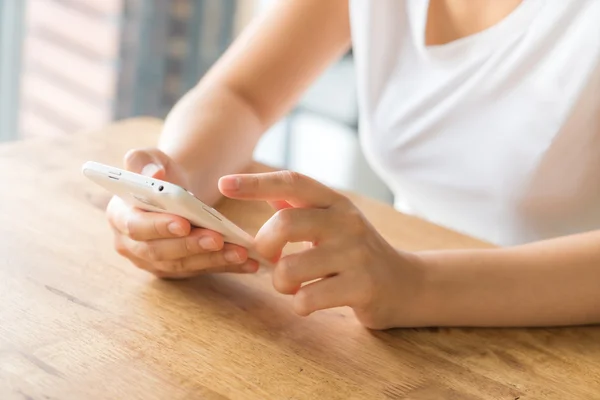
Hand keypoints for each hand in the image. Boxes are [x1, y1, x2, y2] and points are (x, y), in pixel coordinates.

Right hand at [106, 148, 258, 278]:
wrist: (174, 191)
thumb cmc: (160, 172)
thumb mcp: (149, 158)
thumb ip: (144, 161)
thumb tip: (154, 174)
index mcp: (119, 216)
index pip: (136, 226)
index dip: (159, 227)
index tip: (184, 223)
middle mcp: (131, 245)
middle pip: (161, 252)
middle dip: (191, 246)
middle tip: (218, 239)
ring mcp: (153, 262)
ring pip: (184, 265)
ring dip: (213, 260)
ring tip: (240, 252)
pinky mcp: (176, 270)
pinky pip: (202, 270)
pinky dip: (226, 267)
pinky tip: (248, 263)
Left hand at [219, 171, 426, 328]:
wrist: (405, 284)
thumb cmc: (358, 252)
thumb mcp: (335, 222)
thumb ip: (302, 208)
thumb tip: (268, 194)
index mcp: (335, 203)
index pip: (293, 182)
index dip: (256, 183)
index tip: (223, 184)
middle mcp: (346, 222)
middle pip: (284, 223)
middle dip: (264, 244)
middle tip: (269, 257)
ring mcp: (356, 254)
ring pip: (290, 268)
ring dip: (281, 283)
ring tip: (293, 285)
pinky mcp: (362, 286)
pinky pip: (307, 299)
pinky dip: (299, 304)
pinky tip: (311, 300)